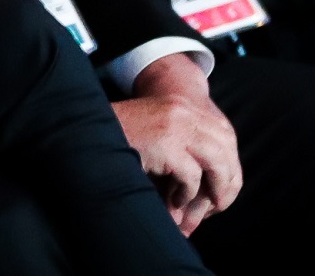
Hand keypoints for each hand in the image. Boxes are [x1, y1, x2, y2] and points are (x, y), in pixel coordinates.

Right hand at [113, 54, 240, 235]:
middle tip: (218, 204)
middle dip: (227, 180)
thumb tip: (213, 187)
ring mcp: (176, 126)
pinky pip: (192, 176)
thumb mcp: (158, 134)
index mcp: (183, 106)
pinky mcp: (166, 144)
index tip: (221, 188)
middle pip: (226, 148)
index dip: (229, 164)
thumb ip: (185, 149)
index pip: (225, 134)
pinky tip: (173, 200)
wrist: (85, 128)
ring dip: (214, 190)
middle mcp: (184, 112)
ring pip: (217, 163)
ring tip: (203, 207)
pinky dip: (187, 194)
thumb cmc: (120, 137)